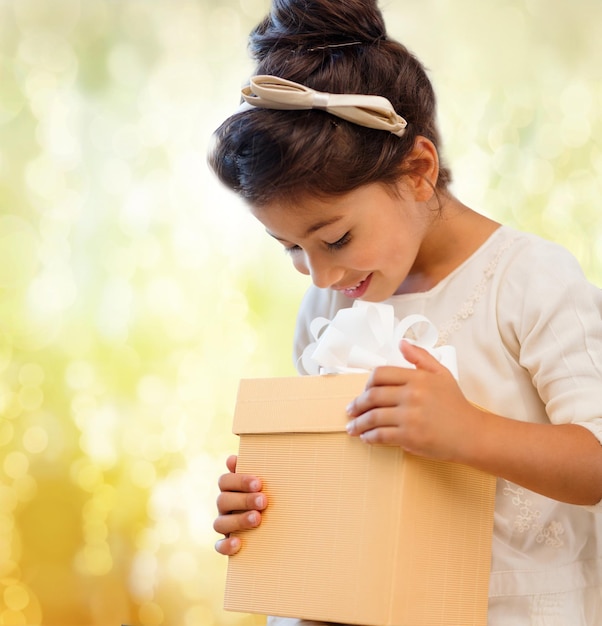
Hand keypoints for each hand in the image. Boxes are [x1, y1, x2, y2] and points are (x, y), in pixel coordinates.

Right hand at [214, 454, 266, 554]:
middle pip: (223, 500)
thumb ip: (254, 470)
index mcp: (231, 489)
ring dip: (238, 520)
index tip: (258, 483)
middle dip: (244, 500)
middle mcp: (224, 506)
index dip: (239, 481)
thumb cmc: (269, 497)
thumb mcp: (264, 485)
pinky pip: (219, 546)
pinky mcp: (226, 544)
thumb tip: (232, 459)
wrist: (278, 526)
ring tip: (257, 519)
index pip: (225, 481)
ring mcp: (224, 525)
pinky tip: (239, 542)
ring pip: (220, 523)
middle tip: (264, 501)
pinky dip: (226, 545)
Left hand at [345, 340, 482, 461]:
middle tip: (350, 410)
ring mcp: (410, 417)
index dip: (367, 383)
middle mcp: (412, 395)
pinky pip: (381, 435)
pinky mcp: (410, 437)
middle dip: (356, 405)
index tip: (363, 391)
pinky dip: (369, 437)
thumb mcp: (442, 373)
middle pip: (372, 396)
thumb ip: (421, 357)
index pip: (380, 374)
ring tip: (351, 427)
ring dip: (358, 423)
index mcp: (417, 378)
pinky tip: (366, 437)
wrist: (471, 434)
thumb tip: (402, 343)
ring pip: (373, 417)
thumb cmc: (455, 404)